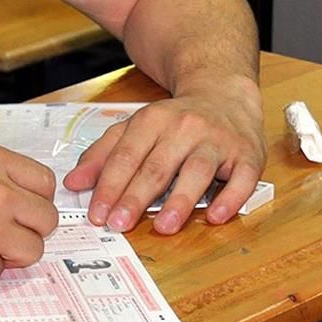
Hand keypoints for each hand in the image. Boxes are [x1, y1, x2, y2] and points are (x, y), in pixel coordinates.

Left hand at [63, 75, 266, 233]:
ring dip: (180, 201)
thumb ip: (102, 155)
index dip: (110, 186)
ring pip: (197, 171)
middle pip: (157, 166)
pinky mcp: (248, 153)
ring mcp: (218, 140)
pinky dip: (231, 197)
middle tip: (119, 224)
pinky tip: (216, 216)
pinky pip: (242, 177)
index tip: (97, 214)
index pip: (126, 156)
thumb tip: (73, 183)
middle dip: (136, 198)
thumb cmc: (174, 121)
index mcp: (153, 120)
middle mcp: (185, 127)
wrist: (225, 94)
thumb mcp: (133, 129)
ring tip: (163, 226)